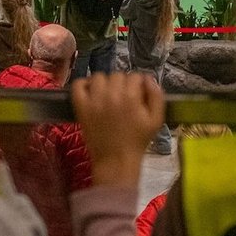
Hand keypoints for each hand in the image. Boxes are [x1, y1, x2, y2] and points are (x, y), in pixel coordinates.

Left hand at [72, 72, 163, 187]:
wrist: (116, 160)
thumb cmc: (138, 141)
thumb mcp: (156, 120)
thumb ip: (156, 96)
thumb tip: (148, 79)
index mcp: (130, 96)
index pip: (135, 76)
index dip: (138, 85)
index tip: (138, 95)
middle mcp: (111, 94)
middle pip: (117, 75)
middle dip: (123, 84)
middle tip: (124, 98)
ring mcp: (93, 100)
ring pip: (99, 77)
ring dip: (105, 83)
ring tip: (108, 95)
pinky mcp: (81, 106)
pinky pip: (78, 85)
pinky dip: (84, 84)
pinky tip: (91, 92)